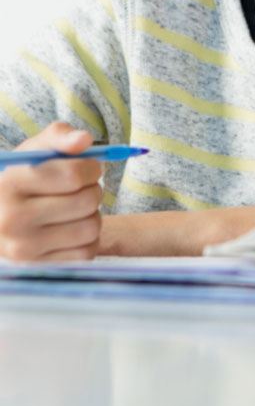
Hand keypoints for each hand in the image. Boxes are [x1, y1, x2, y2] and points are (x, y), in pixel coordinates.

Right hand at [0, 122, 102, 261]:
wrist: (0, 218)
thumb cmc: (25, 178)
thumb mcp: (36, 151)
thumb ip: (61, 137)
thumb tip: (84, 140)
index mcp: (9, 184)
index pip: (73, 176)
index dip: (92, 167)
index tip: (90, 167)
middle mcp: (10, 220)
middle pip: (86, 201)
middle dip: (94, 190)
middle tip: (84, 188)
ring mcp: (22, 249)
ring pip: (91, 227)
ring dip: (92, 215)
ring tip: (75, 209)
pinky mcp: (37, 269)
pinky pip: (87, 252)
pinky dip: (87, 239)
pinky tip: (70, 230)